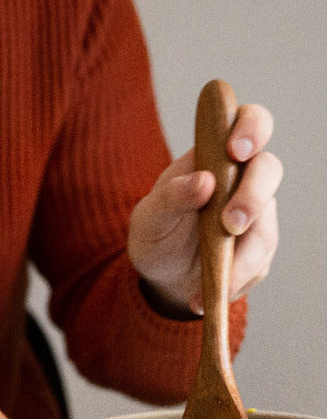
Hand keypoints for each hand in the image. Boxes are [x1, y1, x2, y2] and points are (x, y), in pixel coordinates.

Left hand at [128, 102, 282, 315]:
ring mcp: (256, 215)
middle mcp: (243, 180)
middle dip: (252, 196)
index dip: (251, 128)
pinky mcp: (258, 250)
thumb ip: (170, 197)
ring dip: (241, 258)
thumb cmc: (156, 234)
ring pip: (266, 228)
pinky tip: (203, 296)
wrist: (162, 277)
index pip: (249, 123)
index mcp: (216, 156)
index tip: (236, 150)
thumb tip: (203, 181)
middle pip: (269, 171)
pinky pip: (258, 265)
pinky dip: (232, 282)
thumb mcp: (149, 217)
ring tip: (207, 283)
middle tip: (229, 224)